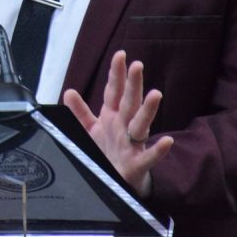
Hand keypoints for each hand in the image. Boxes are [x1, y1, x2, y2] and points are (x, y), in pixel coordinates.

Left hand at [62, 50, 172, 195]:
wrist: (116, 182)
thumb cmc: (106, 152)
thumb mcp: (90, 130)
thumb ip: (80, 112)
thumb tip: (69, 91)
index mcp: (112, 116)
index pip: (114, 91)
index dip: (116, 74)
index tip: (120, 54)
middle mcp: (124, 126)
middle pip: (129, 102)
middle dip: (133, 84)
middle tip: (137, 65)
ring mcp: (132, 144)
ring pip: (142, 124)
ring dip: (148, 109)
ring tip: (156, 93)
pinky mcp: (137, 164)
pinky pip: (149, 157)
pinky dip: (158, 150)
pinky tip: (167, 141)